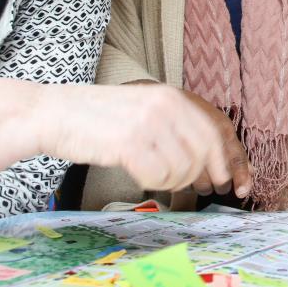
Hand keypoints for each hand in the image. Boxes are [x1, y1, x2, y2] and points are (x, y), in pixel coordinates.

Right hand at [41, 82, 253, 195]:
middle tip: (199, 190)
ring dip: (174, 182)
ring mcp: (148, 123)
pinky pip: (158, 177)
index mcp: (172, 96)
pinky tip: (140, 175)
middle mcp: (165, 105)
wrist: (53, 114)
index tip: (234, 182)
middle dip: (205, 177)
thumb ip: (177, 129)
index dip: (230, 161)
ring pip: (183, 168)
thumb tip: (213, 166)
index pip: (217, 132)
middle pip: (205, 153)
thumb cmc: (99, 120)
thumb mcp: (145, 111)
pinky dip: (153, 183)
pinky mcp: (129, 143)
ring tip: (156, 176)